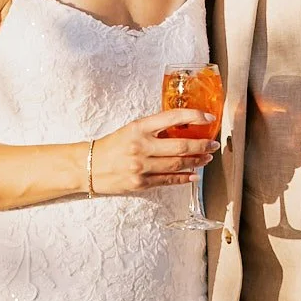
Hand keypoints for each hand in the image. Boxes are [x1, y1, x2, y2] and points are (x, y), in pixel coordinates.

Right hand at [86, 112, 218, 196]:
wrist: (87, 167)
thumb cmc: (111, 146)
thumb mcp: (131, 129)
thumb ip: (154, 129)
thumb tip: (183, 129)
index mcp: (139, 128)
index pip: (172, 117)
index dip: (194, 117)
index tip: (208, 118)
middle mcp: (141, 146)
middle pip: (181, 145)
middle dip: (201, 145)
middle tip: (213, 145)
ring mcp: (141, 167)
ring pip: (178, 164)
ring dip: (196, 161)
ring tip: (206, 158)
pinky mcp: (141, 183)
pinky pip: (168, 181)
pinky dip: (184, 178)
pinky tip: (194, 175)